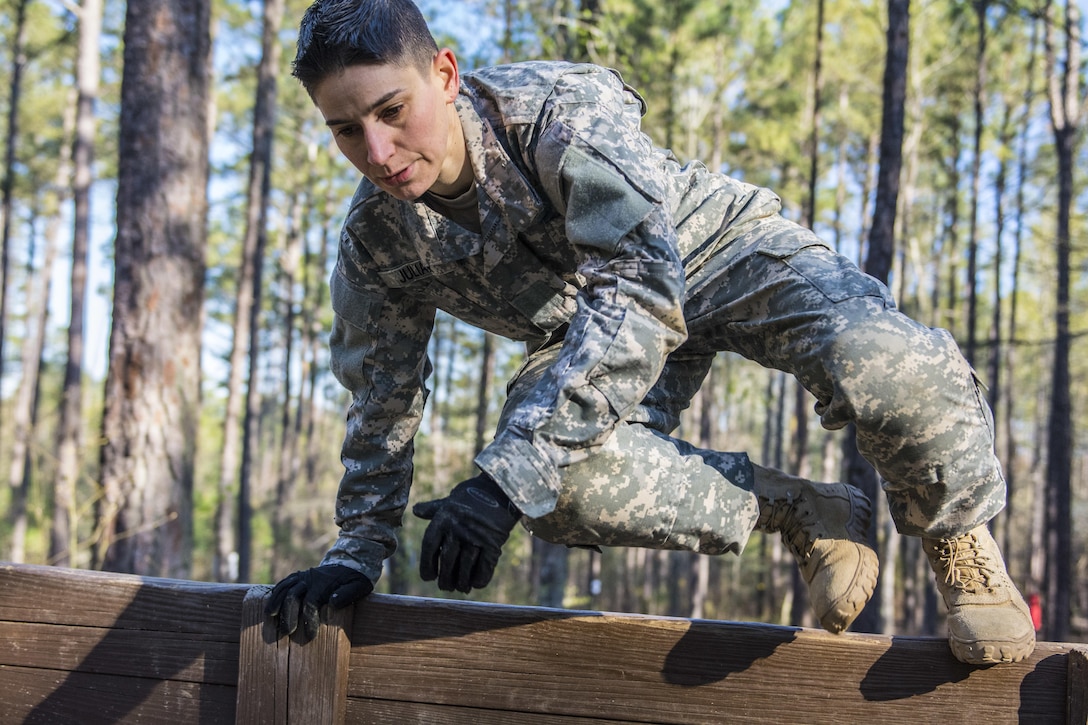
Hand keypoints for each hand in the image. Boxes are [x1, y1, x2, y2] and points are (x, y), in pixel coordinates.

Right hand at [264, 564, 372, 642]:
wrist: (350, 562)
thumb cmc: (355, 579)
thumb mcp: (359, 586)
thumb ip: (346, 595)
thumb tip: (332, 603)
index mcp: (324, 583)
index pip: (311, 603)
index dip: (309, 620)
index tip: (310, 636)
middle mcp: (310, 578)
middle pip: (292, 596)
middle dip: (288, 615)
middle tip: (286, 633)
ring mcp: (303, 576)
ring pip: (284, 588)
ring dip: (276, 603)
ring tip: (270, 619)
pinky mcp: (298, 576)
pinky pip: (283, 583)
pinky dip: (275, 594)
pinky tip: (270, 606)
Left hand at [412, 473, 520, 593]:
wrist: (501, 489)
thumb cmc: (472, 496)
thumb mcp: (450, 501)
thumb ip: (433, 509)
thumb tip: (415, 510)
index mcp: (443, 519)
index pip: (429, 547)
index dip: (427, 565)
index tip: (428, 577)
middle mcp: (457, 529)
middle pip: (446, 561)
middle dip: (445, 578)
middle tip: (445, 587)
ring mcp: (476, 537)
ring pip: (465, 567)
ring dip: (462, 582)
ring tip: (461, 587)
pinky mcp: (493, 544)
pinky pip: (484, 567)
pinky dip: (480, 579)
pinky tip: (476, 584)